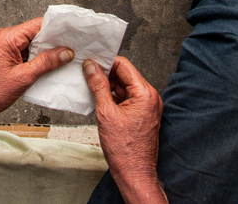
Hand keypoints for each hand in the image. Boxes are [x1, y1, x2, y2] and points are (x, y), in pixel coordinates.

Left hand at [0, 18, 72, 144]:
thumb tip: (65, 52)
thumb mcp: (23, 78)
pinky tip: (43, 67)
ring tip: (60, 60)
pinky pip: (19, 51)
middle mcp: (1, 37)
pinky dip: (32, 57)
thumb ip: (46, 63)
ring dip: (42, 52)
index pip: (37, 25)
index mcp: (6, 38)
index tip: (72, 35)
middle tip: (70, 50)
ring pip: (27, 43)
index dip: (56, 29)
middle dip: (51, 42)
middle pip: (33, 33)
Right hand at [83, 57, 167, 203]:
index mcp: (145, 94)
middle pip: (124, 76)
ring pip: (125, 88)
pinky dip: (114, 99)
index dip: (106, 63)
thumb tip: (91, 67)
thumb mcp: (106, 113)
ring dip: (108, 88)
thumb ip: (98, 86)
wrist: (134, 174)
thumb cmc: (125, 150)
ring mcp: (148, 108)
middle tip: (87, 78)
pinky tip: (100, 104)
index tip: (91, 63)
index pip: (124, 66)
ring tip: (92, 93)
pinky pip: (127, 100)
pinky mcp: (143, 116)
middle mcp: (150, 98)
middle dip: (106, 76)